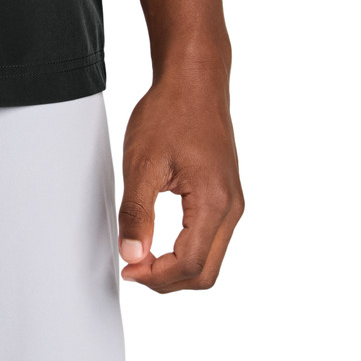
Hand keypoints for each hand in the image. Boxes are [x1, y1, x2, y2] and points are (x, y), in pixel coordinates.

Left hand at [118, 60, 244, 292]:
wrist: (195, 80)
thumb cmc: (172, 111)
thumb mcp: (143, 161)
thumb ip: (137, 212)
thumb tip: (132, 254)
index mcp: (214, 202)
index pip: (189, 265)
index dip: (155, 276)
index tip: (128, 269)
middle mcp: (231, 207)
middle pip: (205, 272)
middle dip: (168, 280)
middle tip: (133, 268)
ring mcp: (233, 201)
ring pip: (211, 259)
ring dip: (178, 267)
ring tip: (143, 255)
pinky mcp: (227, 194)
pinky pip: (212, 238)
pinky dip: (187, 250)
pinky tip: (161, 240)